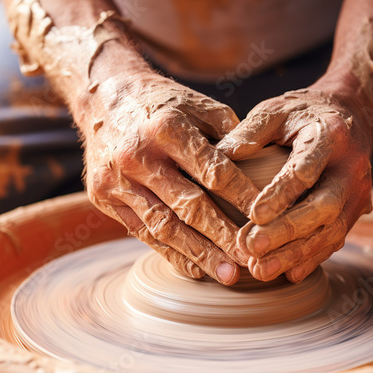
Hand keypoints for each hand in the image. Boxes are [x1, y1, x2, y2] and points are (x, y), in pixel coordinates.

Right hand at [83, 72, 258, 284]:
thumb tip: (260, 167)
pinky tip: (195, 267)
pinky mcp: (103, 198)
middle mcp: (138, 156)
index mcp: (166, 127)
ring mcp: (117, 180)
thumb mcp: (197, 104)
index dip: (244, 198)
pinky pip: (142, 232)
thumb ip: (229, 134)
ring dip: (199, 254)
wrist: (102, 97)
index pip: (215, 172)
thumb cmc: (161, 102)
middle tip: (252, 260)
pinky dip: (170, 252)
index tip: (270, 220)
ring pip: (164, 226)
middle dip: (224, 237)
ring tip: (228, 274)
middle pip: (189, 206)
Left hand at [217, 82, 372, 282]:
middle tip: (252, 248)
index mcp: (329, 137)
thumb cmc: (303, 113)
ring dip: (296, 254)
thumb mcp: (276, 110)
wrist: (348, 117)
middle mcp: (351, 169)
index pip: (305, 169)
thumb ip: (251, 131)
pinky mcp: (355, 211)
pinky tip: (288, 274)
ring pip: (331, 231)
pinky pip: (335, 240)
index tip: (254, 214)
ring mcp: (357, 194)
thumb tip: (222, 155)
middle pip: (323, 207)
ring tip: (261, 270)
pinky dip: (312, 258)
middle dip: (287, 232)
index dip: (281, 194)